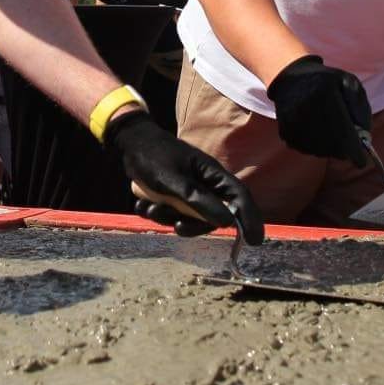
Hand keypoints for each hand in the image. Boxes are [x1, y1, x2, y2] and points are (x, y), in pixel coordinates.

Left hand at [109, 112, 263, 245]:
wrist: (130, 143)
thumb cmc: (154, 157)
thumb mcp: (174, 182)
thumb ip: (199, 201)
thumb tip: (227, 222)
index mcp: (212, 174)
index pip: (240, 197)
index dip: (250, 219)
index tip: (253, 242)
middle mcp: (205, 183)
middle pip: (214, 215)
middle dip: (194, 225)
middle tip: (177, 227)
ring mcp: (190, 189)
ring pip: (190, 217)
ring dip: (169, 218)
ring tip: (150, 207)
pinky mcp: (175, 194)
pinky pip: (173, 213)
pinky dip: (158, 213)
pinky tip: (143, 204)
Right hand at [265, 55, 373, 165]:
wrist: (291, 79)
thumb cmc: (326, 81)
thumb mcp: (350, 83)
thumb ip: (361, 109)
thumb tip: (365, 138)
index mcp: (325, 95)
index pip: (344, 136)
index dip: (355, 152)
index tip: (362, 161)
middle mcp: (307, 112)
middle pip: (335, 149)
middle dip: (345, 149)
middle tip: (348, 138)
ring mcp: (294, 126)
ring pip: (322, 152)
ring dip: (331, 147)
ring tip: (329, 127)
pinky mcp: (286, 135)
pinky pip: (309, 150)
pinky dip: (318, 145)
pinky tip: (317, 129)